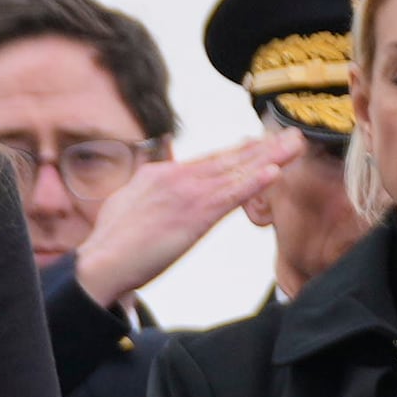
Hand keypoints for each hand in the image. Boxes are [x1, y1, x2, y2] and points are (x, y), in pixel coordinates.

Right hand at [70, 134, 303, 309]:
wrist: (101, 262)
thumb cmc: (110, 242)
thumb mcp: (125, 203)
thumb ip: (145, 188)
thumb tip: (152, 178)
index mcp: (161, 174)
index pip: (207, 160)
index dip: (238, 151)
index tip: (259, 143)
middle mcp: (177, 177)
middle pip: (228, 158)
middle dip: (262, 146)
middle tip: (291, 134)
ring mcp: (188, 194)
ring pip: (237, 170)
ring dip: (270, 156)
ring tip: (295, 144)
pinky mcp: (196, 215)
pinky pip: (233, 194)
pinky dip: (255, 181)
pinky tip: (276, 171)